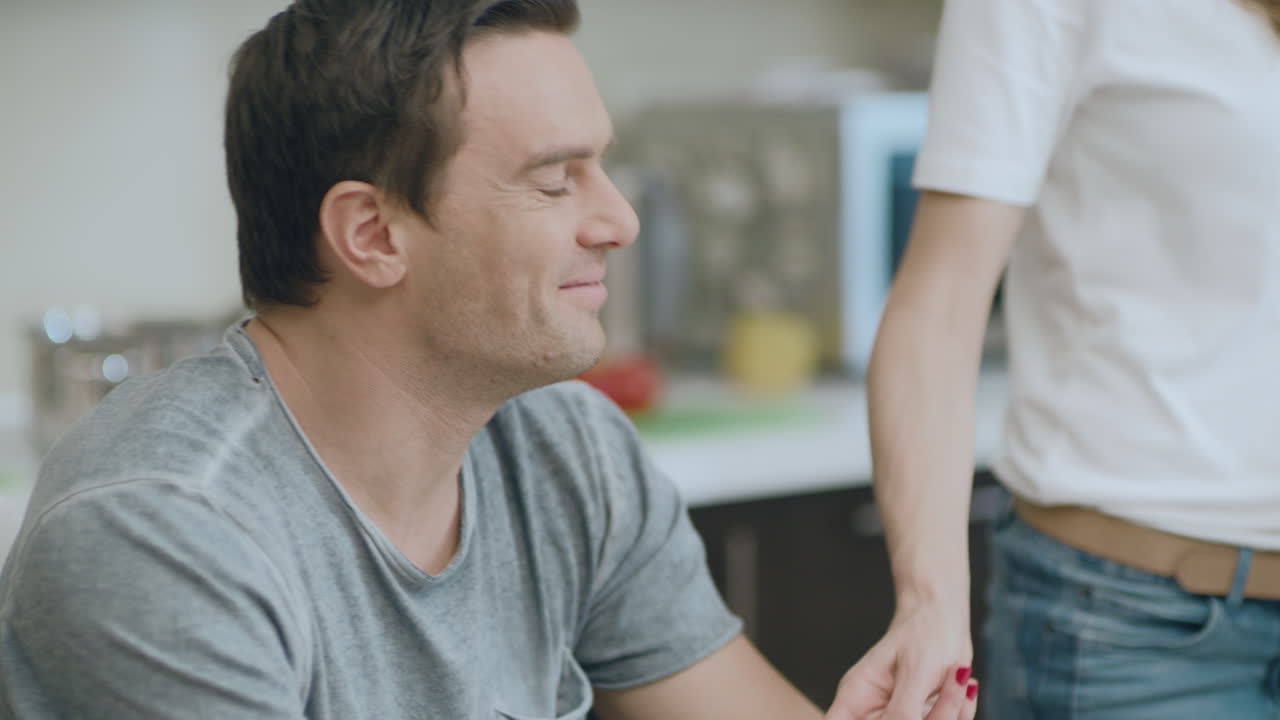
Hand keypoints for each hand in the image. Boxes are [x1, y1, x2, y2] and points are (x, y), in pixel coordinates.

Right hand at [825, 604, 973, 718]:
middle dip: (927, 718)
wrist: (945, 621)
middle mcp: (874, 714)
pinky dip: (961, 712)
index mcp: (855, 699)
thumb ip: (902, 710)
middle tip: (933, 694)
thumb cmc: (923, 633)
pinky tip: (961, 687)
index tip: (884, 717)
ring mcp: (900, 719)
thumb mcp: (914, 671)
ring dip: (949, 712)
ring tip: (956, 679)